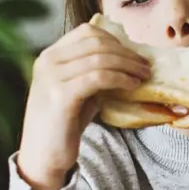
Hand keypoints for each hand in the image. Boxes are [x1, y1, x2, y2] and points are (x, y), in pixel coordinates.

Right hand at [17, 23, 149, 189]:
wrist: (42, 158)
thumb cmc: (63, 125)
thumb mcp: (77, 90)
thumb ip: (93, 71)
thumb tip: (127, 59)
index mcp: (49, 56)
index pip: (86, 32)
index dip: (115, 39)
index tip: (133, 53)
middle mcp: (48, 61)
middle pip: (96, 42)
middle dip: (126, 52)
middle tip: (145, 65)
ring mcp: (52, 77)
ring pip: (100, 58)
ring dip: (128, 65)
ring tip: (143, 75)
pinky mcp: (61, 96)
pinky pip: (99, 77)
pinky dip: (120, 78)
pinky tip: (132, 86)